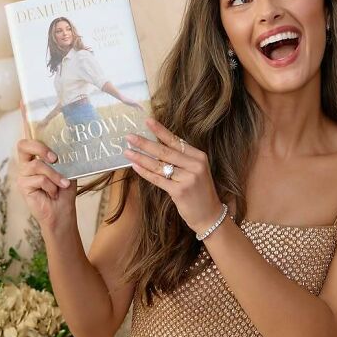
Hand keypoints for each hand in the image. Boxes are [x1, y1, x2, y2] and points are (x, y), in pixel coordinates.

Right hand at [16, 101, 76, 230]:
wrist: (63, 212)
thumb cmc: (65, 189)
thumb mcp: (70, 167)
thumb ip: (68, 153)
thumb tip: (79, 135)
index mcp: (37, 154)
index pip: (29, 132)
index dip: (25, 117)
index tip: (24, 101)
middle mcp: (26, 161)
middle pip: (24, 144)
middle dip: (41, 148)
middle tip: (55, 158)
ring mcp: (23, 173)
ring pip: (38, 166)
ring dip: (56, 176)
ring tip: (63, 185)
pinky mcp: (22, 186)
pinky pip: (39, 180)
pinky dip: (52, 187)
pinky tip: (53, 194)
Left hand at [123, 117, 222, 234]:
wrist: (209, 215)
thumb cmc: (199, 192)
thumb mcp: (196, 171)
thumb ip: (181, 159)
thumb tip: (157, 146)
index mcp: (199, 156)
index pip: (176, 141)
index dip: (161, 130)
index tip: (147, 121)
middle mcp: (195, 165)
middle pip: (165, 151)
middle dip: (145, 143)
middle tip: (129, 136)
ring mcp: (188, 178)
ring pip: (159, 165)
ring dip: (141, 157)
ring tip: (127, 151)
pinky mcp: (179, 191)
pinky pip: (158, 179)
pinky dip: (145, 172)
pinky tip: (135, 166)